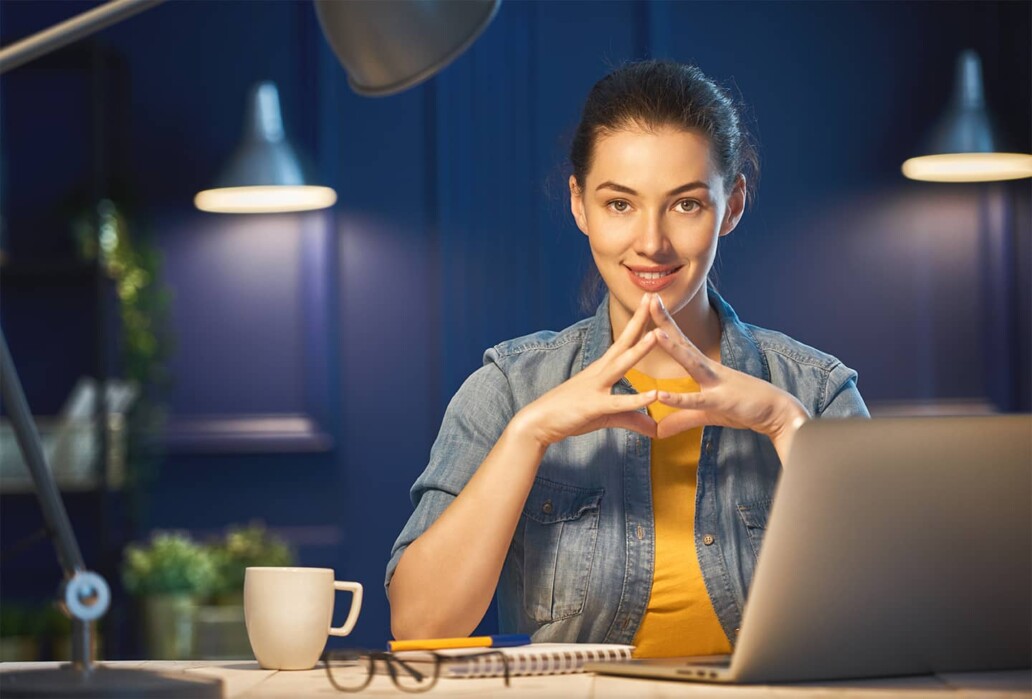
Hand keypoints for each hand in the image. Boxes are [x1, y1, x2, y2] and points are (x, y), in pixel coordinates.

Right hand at [512, 293, 659, 446]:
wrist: (538, 422)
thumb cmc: (569, 414)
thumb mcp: (605, 415)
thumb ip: (631, 419)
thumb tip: (654, 428)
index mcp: (601, 369)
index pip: (623, 341)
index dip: (638, 322)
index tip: (650, 301)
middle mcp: (599, 372)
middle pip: (623, 342)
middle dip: (639, 320)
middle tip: (653, 297)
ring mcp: (596, 387)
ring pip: (621, 365)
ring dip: (639, 350)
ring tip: (657, 335)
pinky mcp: (594, 406)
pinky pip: (618, 403)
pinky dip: (636, 400)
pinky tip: (654, 395)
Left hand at [648, 295, 809, 463]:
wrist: (778, 413)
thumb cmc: (744, 408)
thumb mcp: (706, 414)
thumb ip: (681, 419)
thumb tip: (658, 429)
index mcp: (704, 368)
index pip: (680, 342)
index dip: (664, 323)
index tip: (649, 303)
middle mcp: (708, 369)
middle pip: (682, 341)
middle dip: (665, 320)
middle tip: (649, 298)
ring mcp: (716, 383)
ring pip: (690, 362)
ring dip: (672, 347)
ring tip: (654, 332)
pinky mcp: (720, 402)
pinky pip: (696, 401)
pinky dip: (678, 399)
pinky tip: (660, 395)